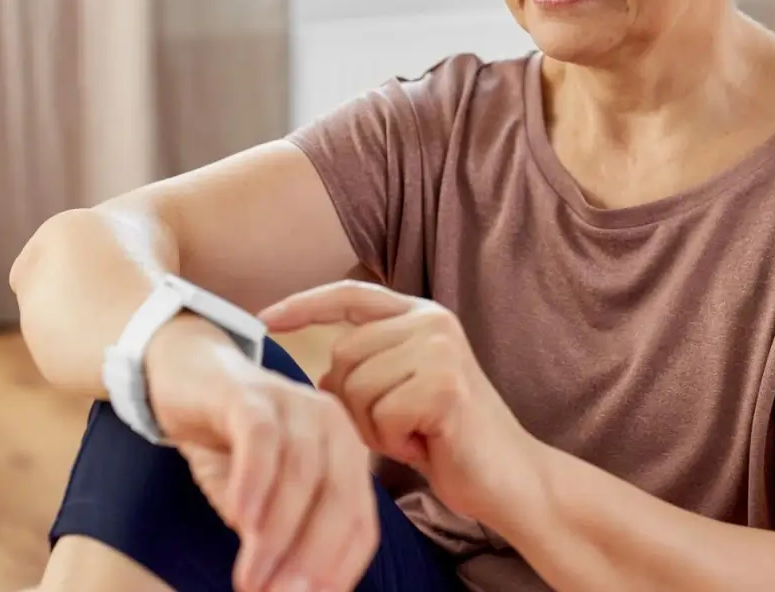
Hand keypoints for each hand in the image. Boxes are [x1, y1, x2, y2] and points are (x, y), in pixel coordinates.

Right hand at [144, 317, 378, 591]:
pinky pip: (262, 441)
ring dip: (275, 535)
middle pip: (337, 501)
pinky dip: (254, 483)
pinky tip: (240, 522)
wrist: (187, 371)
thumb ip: (278, 536)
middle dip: (312, 560)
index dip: (339, 570)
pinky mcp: (251, 395)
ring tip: (251, 579)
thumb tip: (285, 590)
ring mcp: (294, 404)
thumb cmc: (231, 442)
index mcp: (346, 455)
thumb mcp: (260, 498)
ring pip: (300, 476)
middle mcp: (332, 426)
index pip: (359, 524)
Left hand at [258, 282, 542, 523]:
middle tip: (399, 426)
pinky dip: (393, 442)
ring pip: (356, 388)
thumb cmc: (449, 441)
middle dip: (355, 404)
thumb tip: (320, 374)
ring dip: (374, 428)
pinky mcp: (444, 385)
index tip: (265, 317)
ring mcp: (440, 350)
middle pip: (343, 356)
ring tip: (415, 434)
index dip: (305, 305)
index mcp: (421, 316)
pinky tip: (426, 445)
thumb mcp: (400, 394)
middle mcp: (432, 323)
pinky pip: (380, 416)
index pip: (351, 295)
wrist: (508, 478)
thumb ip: (365, 371)